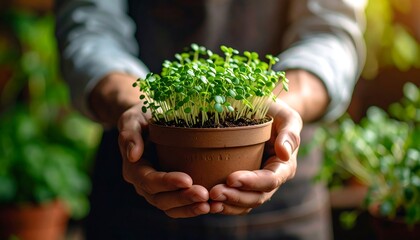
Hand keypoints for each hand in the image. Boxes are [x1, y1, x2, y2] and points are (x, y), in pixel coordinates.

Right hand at [118, 104, 210, 217]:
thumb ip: (130, 133)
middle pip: (161, 199)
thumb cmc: (142, 116)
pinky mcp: (170, 192)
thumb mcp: (133, 118)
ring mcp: (157, 191)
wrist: (150, 122)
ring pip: (171, 207)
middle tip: (204, 195)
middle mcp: (143, 184)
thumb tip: (133, 155)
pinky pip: (180, 207)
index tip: (188, 180)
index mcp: (133, 168)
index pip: (149, 180)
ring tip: (211, 205)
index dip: (167, 182)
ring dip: (191, 208)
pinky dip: (195, 209)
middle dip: (183, 198)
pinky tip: (214, 206)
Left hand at [208, 100, 301, 214]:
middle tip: (214, 193)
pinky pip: (234, 200)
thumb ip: (289, 134)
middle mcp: (271, 181)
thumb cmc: (276, 113)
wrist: (265, 114)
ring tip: (208, 201)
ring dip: (226, 205)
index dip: (251, 182)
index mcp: (284, 167)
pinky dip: (222, 204)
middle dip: (235, 197)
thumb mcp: (287, 117)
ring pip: (244, 204)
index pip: (269, 180)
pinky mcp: (242, 185)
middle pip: (255, 197)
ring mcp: (256, 185)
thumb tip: (284, 153)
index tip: (231, 178)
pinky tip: (206, 203)